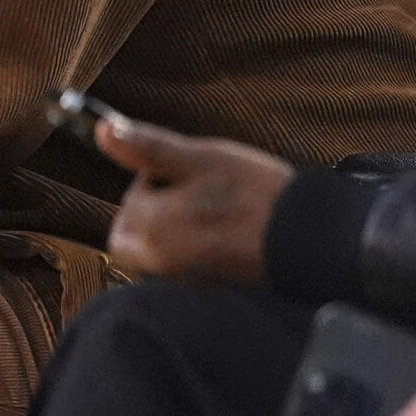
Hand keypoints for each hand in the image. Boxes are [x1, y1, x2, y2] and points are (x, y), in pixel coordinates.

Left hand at [99, 114, 293, 285]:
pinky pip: (188, 260)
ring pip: (162, 246)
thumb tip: (102, 131)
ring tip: (218, 209)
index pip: (130, 202)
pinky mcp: (211, 285)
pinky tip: (229, 229)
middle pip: (137, 230)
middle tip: (200, 192)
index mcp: (150, 230)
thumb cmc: (256, 195)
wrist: (313, 239)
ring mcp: (186, 277)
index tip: (189, 174)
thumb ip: (147, 148)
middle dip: (159, 207)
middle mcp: (160, 262)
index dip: (156, 180)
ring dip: (180, 224)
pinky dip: (199, 242)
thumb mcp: (199, 158)